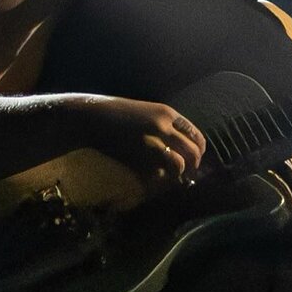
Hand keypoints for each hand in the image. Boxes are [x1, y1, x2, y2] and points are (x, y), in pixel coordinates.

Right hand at [83, 95, 208, 187]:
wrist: (92, 118)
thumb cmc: (117, 115)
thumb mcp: (146, 112)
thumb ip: (165, 126)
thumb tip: (180, 148)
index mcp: (167, 113)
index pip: (196, 136)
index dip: (198, 152)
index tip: (194, 161)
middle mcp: (164, 125)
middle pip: (193, 152)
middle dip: (193, 167)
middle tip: (187, 175)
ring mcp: (152, 141)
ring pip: (180, 164)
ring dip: (179, 175)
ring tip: (173, 179)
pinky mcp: (139, 155)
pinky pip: (159, 172)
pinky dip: (161, 178)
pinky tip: (156, 178)